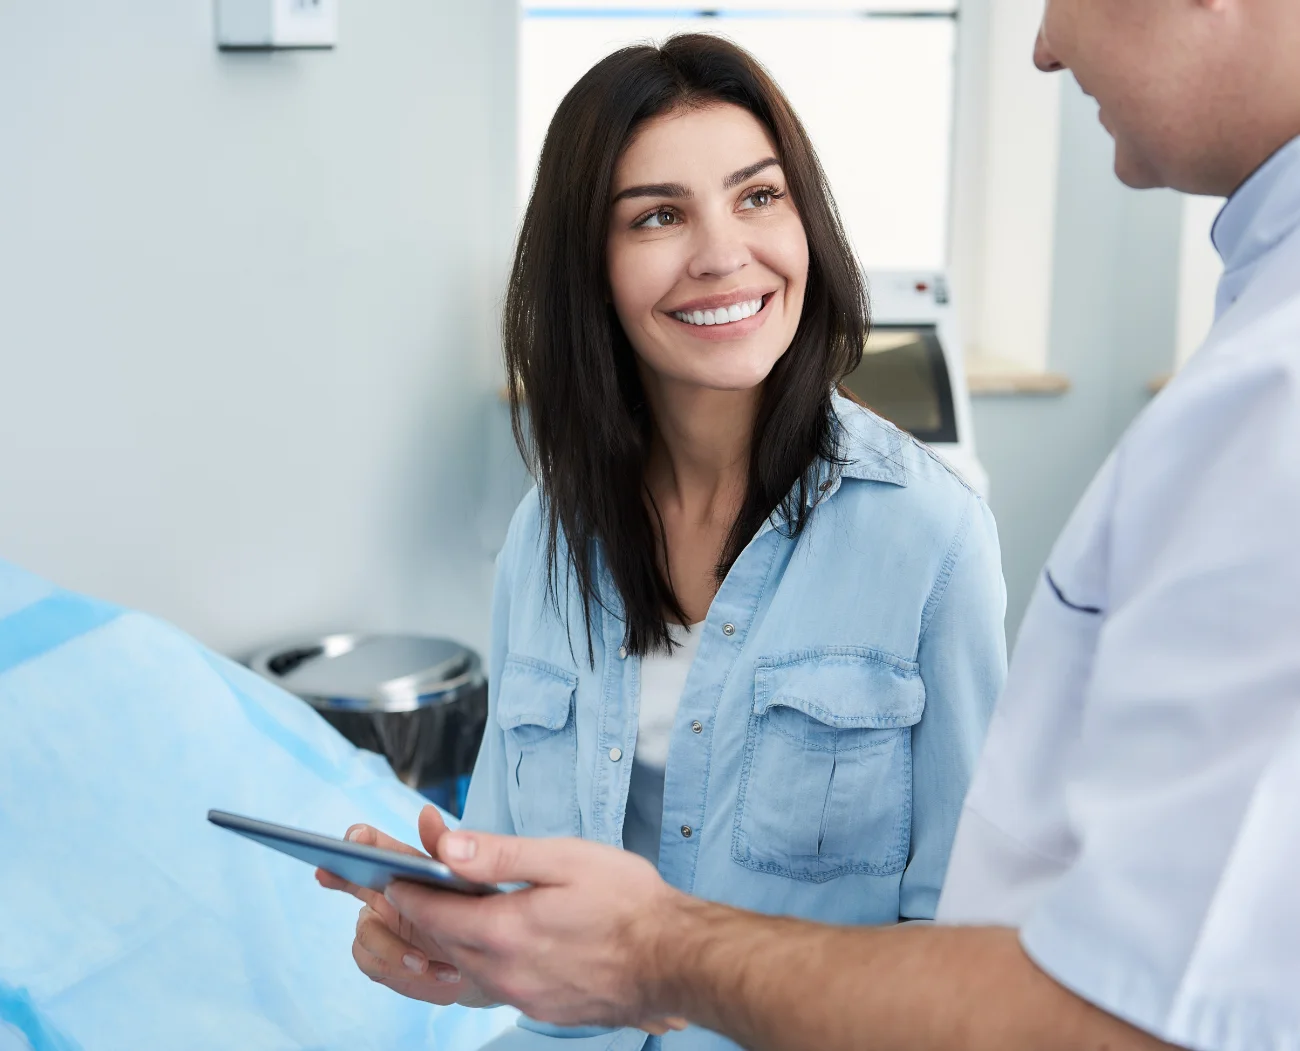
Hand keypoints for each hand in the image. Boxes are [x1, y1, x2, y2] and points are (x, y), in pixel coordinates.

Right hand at [315, 806, 495, 1006]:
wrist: (486, 961)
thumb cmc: (472, 914)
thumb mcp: (464, 879)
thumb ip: (444, 849)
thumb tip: (426, 813)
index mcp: (404, 868)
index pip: (374, 847)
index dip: (359, 840)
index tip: (354, 839)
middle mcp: (385, 894)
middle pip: (352, 880)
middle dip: (339, 874)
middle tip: (328, 872)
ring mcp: (380, 928)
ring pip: (365, 933)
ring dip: (394, 949)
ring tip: (423, 960)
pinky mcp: (382, 962)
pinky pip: (377, 964)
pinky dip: (405, 972)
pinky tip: (441, 974)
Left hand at [382, 828, 691, 1034]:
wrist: (675, 959)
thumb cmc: (628, 903)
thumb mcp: (565, 858)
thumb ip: (501, 853)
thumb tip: (447, 846)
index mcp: (506, 930)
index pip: (435, 914)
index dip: (409, 893)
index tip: (393, 878)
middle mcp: (506, 973)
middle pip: (445, 944)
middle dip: (425, 916)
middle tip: (413, 892)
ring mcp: (525, 996)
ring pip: (471, 966)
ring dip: (457, 939)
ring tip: (458, 912)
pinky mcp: (545, 1008)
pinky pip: (499, 984)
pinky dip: (488, 960)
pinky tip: (505, 942)